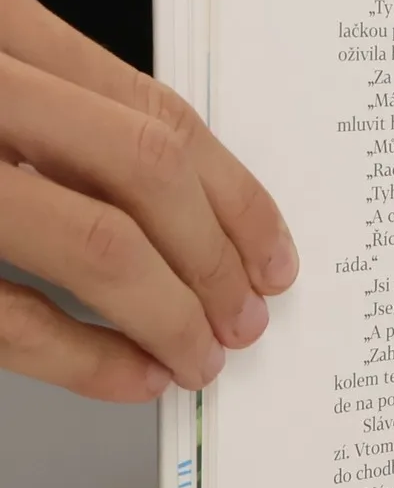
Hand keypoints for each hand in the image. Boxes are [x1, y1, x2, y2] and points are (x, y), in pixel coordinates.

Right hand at [0, 0, 296, 401]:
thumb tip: (179, 206)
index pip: (154, 112)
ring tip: (203, 354)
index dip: (234, 192)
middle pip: (145, 168)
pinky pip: (6, 313)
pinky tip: (131, 376)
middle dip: (216, 252)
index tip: (273, 250)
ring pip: (94, 241)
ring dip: (169, 309)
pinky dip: (86, 355)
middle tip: (250, 313)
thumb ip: (50, 113)